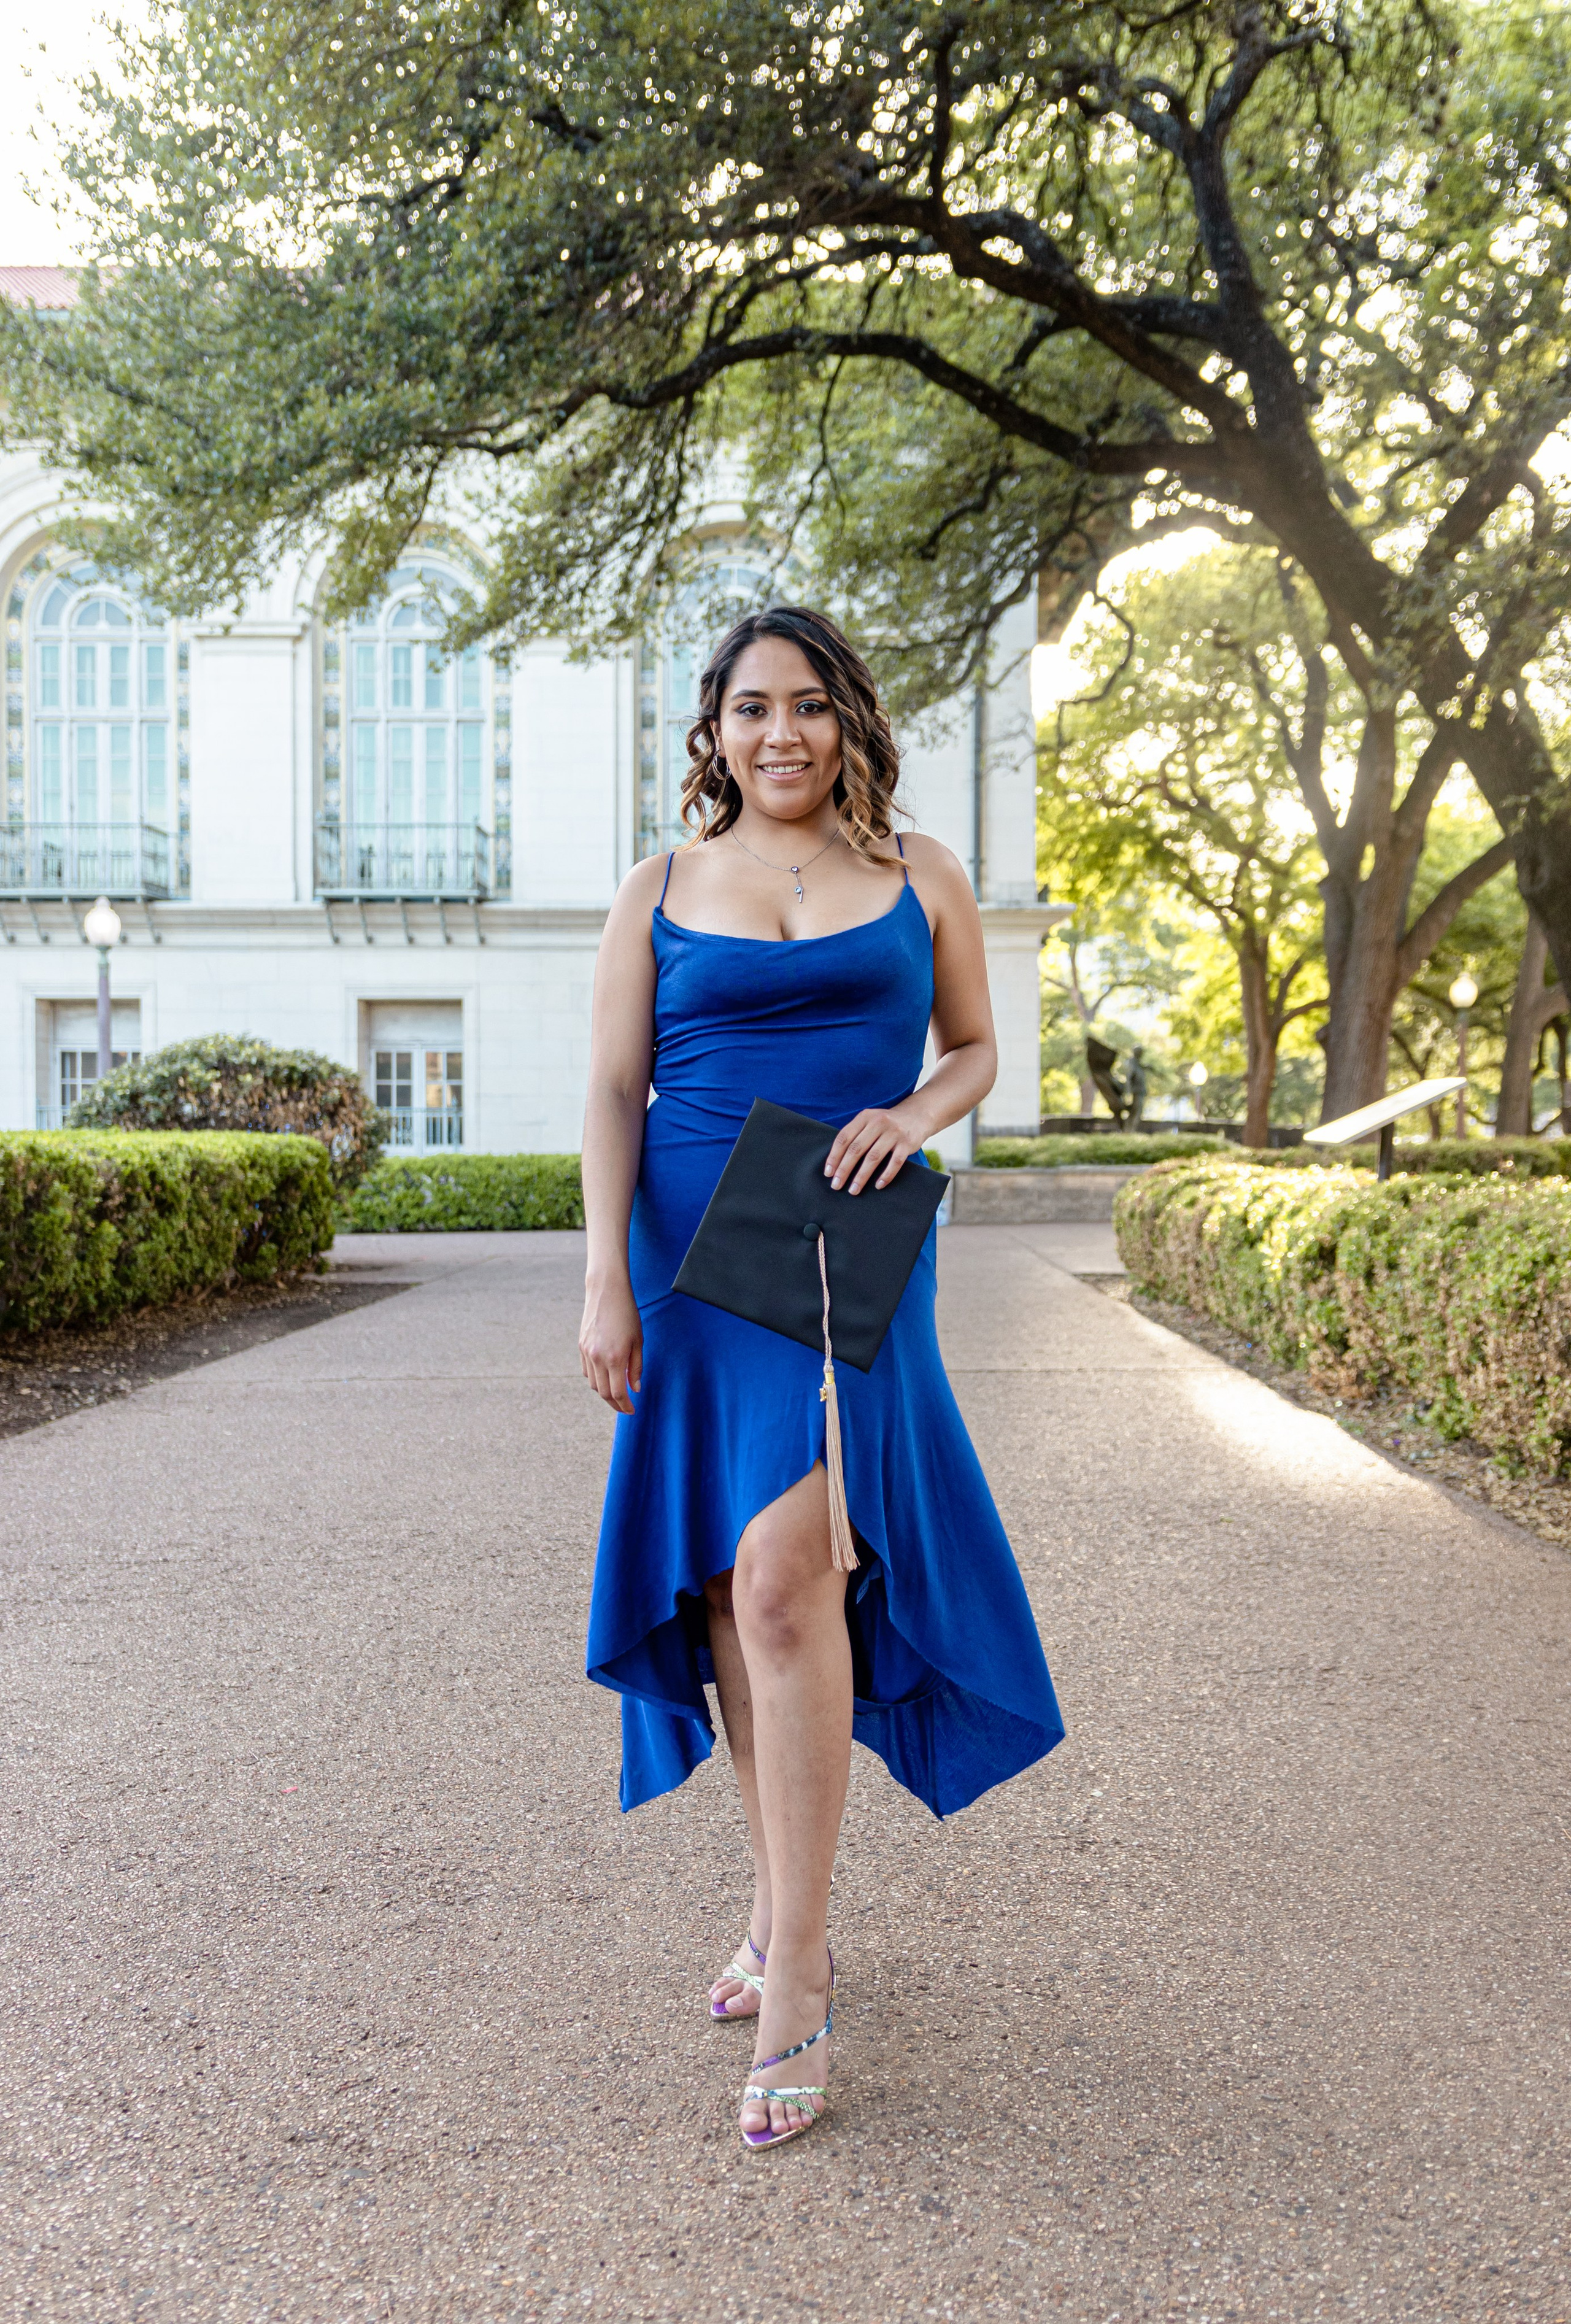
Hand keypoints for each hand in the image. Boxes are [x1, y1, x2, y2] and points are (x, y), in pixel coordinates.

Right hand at [580, 1276, 642, 1412]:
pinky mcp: (581, 1346)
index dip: (625, 1405)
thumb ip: (635, 1367)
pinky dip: (596, 1379)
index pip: (618, 1393)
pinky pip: (586, 1371)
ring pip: (593, 1383)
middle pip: (603, 1393)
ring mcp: (586, 1352)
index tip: (632, 1410)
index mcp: (614, 1358)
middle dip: (615, 1403)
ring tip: (617, 1393)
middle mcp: (597, 1358)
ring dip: (605, 1392)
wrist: (606, 1292)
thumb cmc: (627, 1314)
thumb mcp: (638, 1341)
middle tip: (625, 1407)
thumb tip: (635, 1389)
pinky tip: (606, 1377)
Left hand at [825, 1105, 924, 1194]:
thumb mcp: (870, 1121)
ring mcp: (894, 1133)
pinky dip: (886, 1175)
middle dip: (844, 1169)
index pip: (844, 1138)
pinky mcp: (907, 1143)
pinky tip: (878, 1186)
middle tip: (836, 1185)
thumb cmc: (887, 1124)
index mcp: (865, 1117)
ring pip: (874, 1157)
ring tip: (854, 1190)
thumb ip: (855, 1134)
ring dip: (862, 1176)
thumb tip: (836, 1161)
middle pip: (856, 1149)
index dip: (834, 1156)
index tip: (828, 1173)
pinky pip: (895, 1162)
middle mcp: (878, 1122)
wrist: (917, 1116)